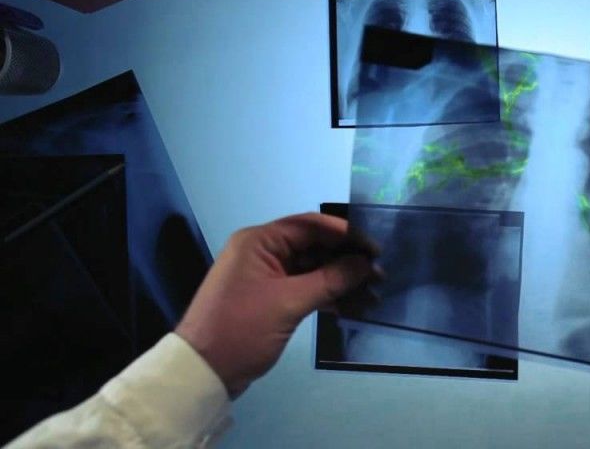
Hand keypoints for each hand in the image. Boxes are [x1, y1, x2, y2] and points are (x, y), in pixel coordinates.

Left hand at [176, 213, 380, 397]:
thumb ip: (331, 280)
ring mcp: (266, 276)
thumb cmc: (241, 328)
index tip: (374, 248)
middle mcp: (262, 252)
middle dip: (346, 259)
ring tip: (372, 292)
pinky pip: (305, 287)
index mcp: (259, 241)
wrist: (204, 371)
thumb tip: (366, 264)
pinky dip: (326, 295)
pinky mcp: (270, 298)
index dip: (345, 234)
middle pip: (313, 246)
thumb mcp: (288, 303)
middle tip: (378, 273)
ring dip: (340, 279)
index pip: (309, 226)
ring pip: (312, 269)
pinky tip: (351, 306)